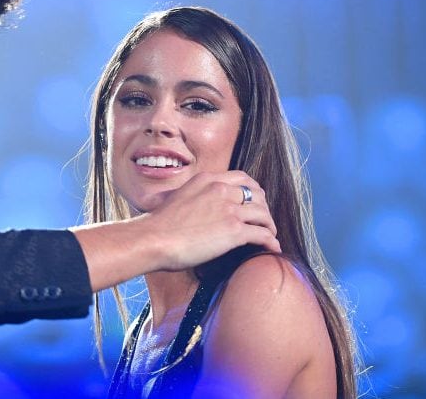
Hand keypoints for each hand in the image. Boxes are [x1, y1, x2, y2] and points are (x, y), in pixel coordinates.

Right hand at [139, 170, 279, 271]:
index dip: (253, 190)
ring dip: (270, 225)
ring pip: (263, 214)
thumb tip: (180, 201)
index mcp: (206, 179)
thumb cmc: (157, 225)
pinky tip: (272, 247)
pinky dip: (271, 241)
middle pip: (257, 194)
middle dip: (264, 207)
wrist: (153, 239)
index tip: (255, 200)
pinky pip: (263, 234)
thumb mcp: (174, 198)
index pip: (241, 178)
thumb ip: (188, 196)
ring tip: (270, 234)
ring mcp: (229, 209)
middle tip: (264, 220)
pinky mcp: (234, 231)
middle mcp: (221, 190)